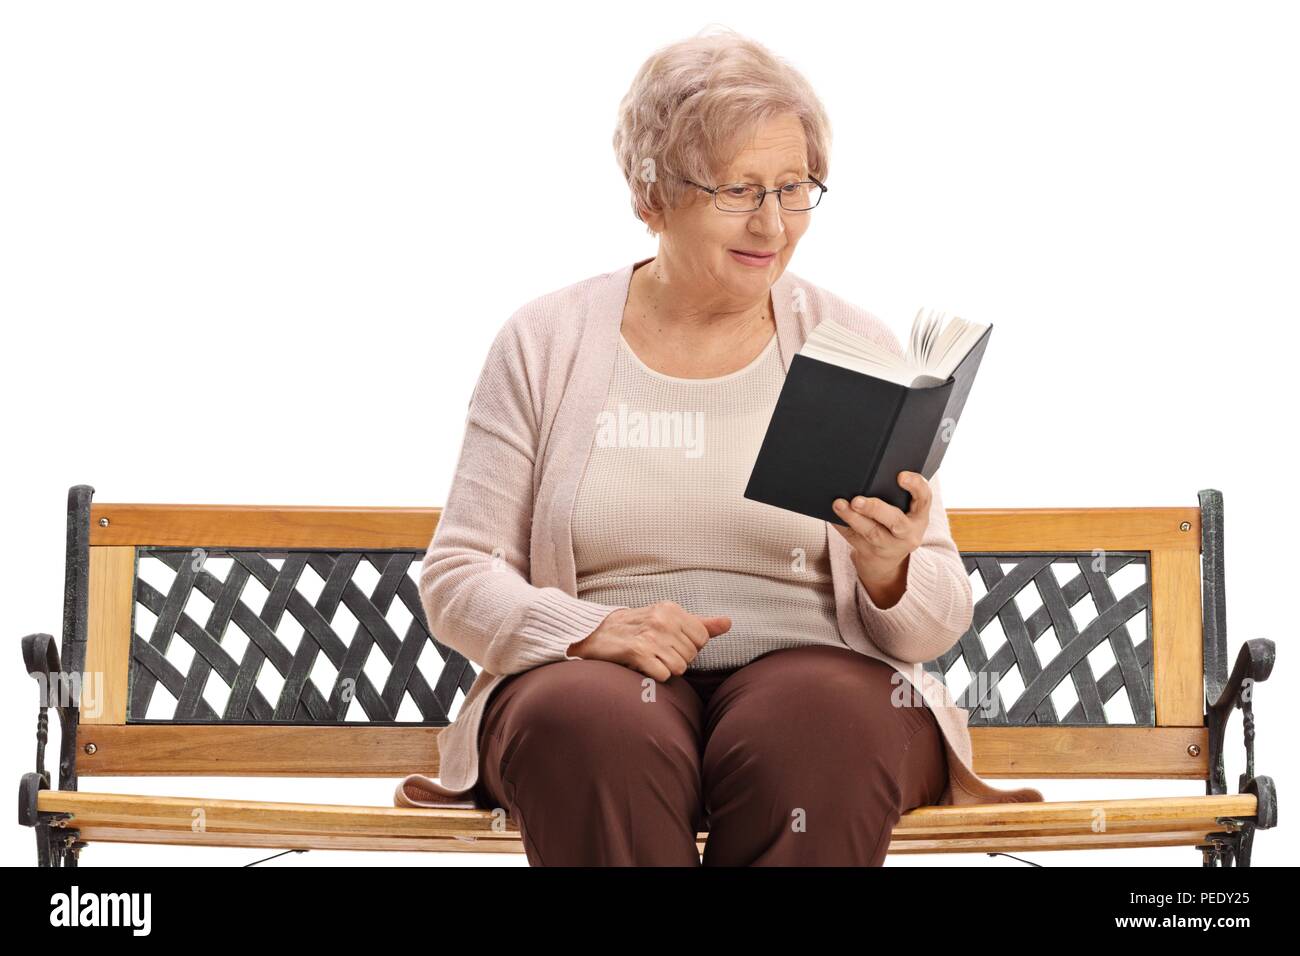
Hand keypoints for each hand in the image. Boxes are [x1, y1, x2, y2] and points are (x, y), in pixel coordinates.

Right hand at [567, 602, 731, 681]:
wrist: (593, 634)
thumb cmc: (635, 629)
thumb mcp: (667, 620)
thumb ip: (700, 624)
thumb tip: (728, 623)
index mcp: (671, 609)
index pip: (702, 639)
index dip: (687, 647)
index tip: (668, 643)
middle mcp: (662, 619)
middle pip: (691, 656)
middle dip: (675, 659)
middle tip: (654, 651)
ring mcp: (650, 635)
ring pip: (679, 668)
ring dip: (664, 668)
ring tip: (648, 659)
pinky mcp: (637, 652)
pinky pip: (664, 675)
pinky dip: (653, 675)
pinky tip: (641, 666)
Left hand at [831, 471, 930, 585]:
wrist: (888, 559)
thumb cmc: (894, 522)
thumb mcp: (904, 511)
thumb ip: (894, 493)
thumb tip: (869, 470)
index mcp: (919, 516)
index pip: (924, 498)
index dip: (916, 485)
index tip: (900, 476)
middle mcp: (908, 533)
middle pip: (895, 521)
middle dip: (875, 509)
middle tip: (857, 500)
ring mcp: (889, 546)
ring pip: (871, 533)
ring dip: (853, 518)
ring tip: (839, 504)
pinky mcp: (870, 553)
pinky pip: (853, 538)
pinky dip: (841, 525)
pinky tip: (831, 514)